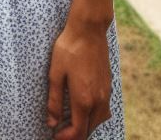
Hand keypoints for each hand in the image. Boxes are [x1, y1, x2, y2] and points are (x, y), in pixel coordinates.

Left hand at [46, 19, 113, 138]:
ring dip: (84, 127)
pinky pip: (103, 111)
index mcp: (83, 99)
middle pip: (89, 130)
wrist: (89, 31)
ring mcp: (106, 94)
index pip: (77, 131)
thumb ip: (53, 100)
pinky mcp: (109, 87)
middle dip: (74, 135)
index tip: (54, 136)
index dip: (65, 138)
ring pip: (98, 122)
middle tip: (59, 132)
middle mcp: (98, 101)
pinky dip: (92, 117)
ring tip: (68, 124)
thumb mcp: (55, 73)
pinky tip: (82, 110)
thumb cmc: (68, 49)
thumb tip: (51, 122)